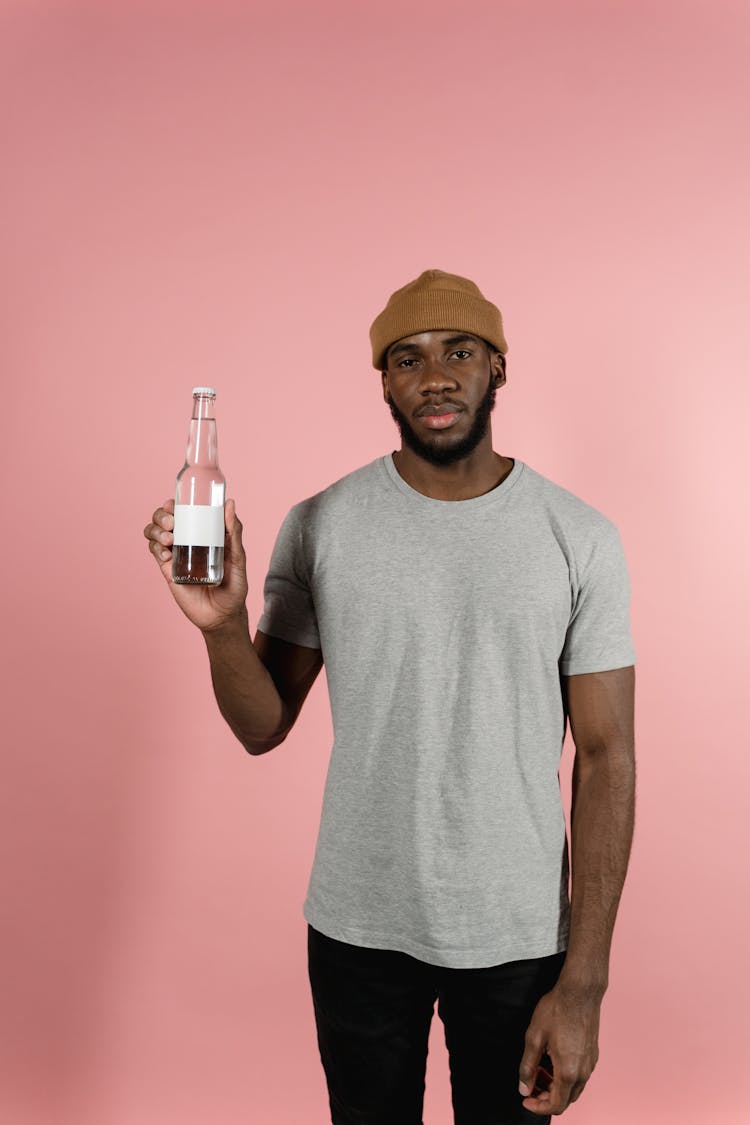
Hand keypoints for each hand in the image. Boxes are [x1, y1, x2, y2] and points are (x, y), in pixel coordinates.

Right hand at [143, 498, 248, 631]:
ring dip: (156, 529)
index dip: (174, 503)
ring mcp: (176, 554)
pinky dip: (155, 548)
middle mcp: (187, 540)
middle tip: (173, 523)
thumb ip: (234, 532)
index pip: (184, 511)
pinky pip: (155, 552)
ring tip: (169, 539)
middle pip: (164, 518)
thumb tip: (230, 503)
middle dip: (162, 515)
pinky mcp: (168, 570)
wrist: (223, 615)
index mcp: (202, 533)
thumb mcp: (238, 557)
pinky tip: (166, 553)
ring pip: (154, 532)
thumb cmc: (235, 586)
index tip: (175, 503)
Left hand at [518, 982, 600, 1115]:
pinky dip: (565, 1076)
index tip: (526, 1099)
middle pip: (565, 1100)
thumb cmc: (556, 1010)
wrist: (580, 991)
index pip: (555, 1105)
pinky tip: (553, 1059)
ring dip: (556, 1086)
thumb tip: (524, 1089)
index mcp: (568, 1071)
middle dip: (546, 1097)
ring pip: (573, 1089)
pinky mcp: (593, 1054)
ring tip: (540, 1069)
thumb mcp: (534, 1037)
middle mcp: (583, 1072)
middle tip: (531, 1083)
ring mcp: (591, 1063)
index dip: (538, 1107)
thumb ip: (528, 1067)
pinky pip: (580, 1076)